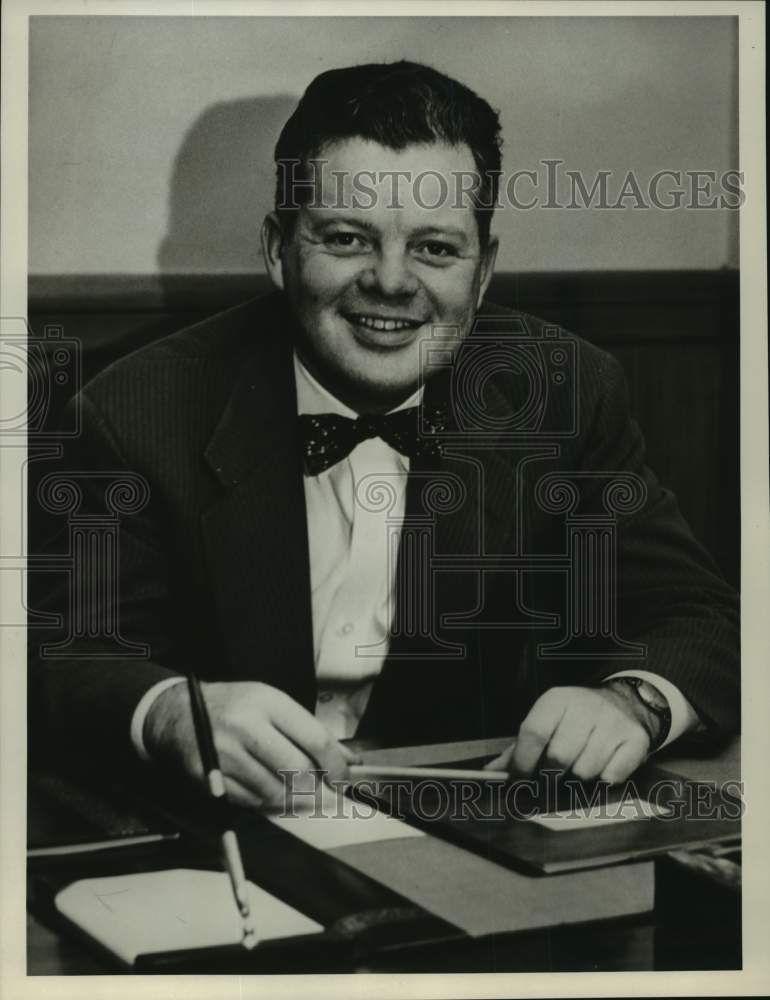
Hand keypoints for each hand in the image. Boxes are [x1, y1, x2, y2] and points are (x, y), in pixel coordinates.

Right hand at [143, 680, 358, 808]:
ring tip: (294, 790)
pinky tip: (268, 790)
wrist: (178, 713)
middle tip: (323, 791)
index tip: (344, 778)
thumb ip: (309, 730)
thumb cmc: (234, 707)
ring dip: (292, 798)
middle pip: (296, 770)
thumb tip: (348, 760)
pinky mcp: (209, 778)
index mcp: (267, 702)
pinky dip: (266, 802)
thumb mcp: (272, 703)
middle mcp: (245, 726)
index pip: (314, 739)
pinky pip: (251, 802)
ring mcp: (224, 754)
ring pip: (274, 791)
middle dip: (316, 786)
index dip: (336, 765)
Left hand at [486, 685, 652, 784]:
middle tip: (548, 782)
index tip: (518, 781)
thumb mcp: (546, 723)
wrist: (622, 704)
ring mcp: (612, 722)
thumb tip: (490, 774)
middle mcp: (585, 706)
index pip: (533, 733)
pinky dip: (602, 781)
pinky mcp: (635, 739)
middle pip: (559, 757)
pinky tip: (600, 768)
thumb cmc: (574, 720)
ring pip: (585, 771)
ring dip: (576, 781)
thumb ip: (518, 750)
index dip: (523, 763)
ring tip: (576, 771)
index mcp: (557, 699)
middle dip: (549, 778)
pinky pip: (611, 776)